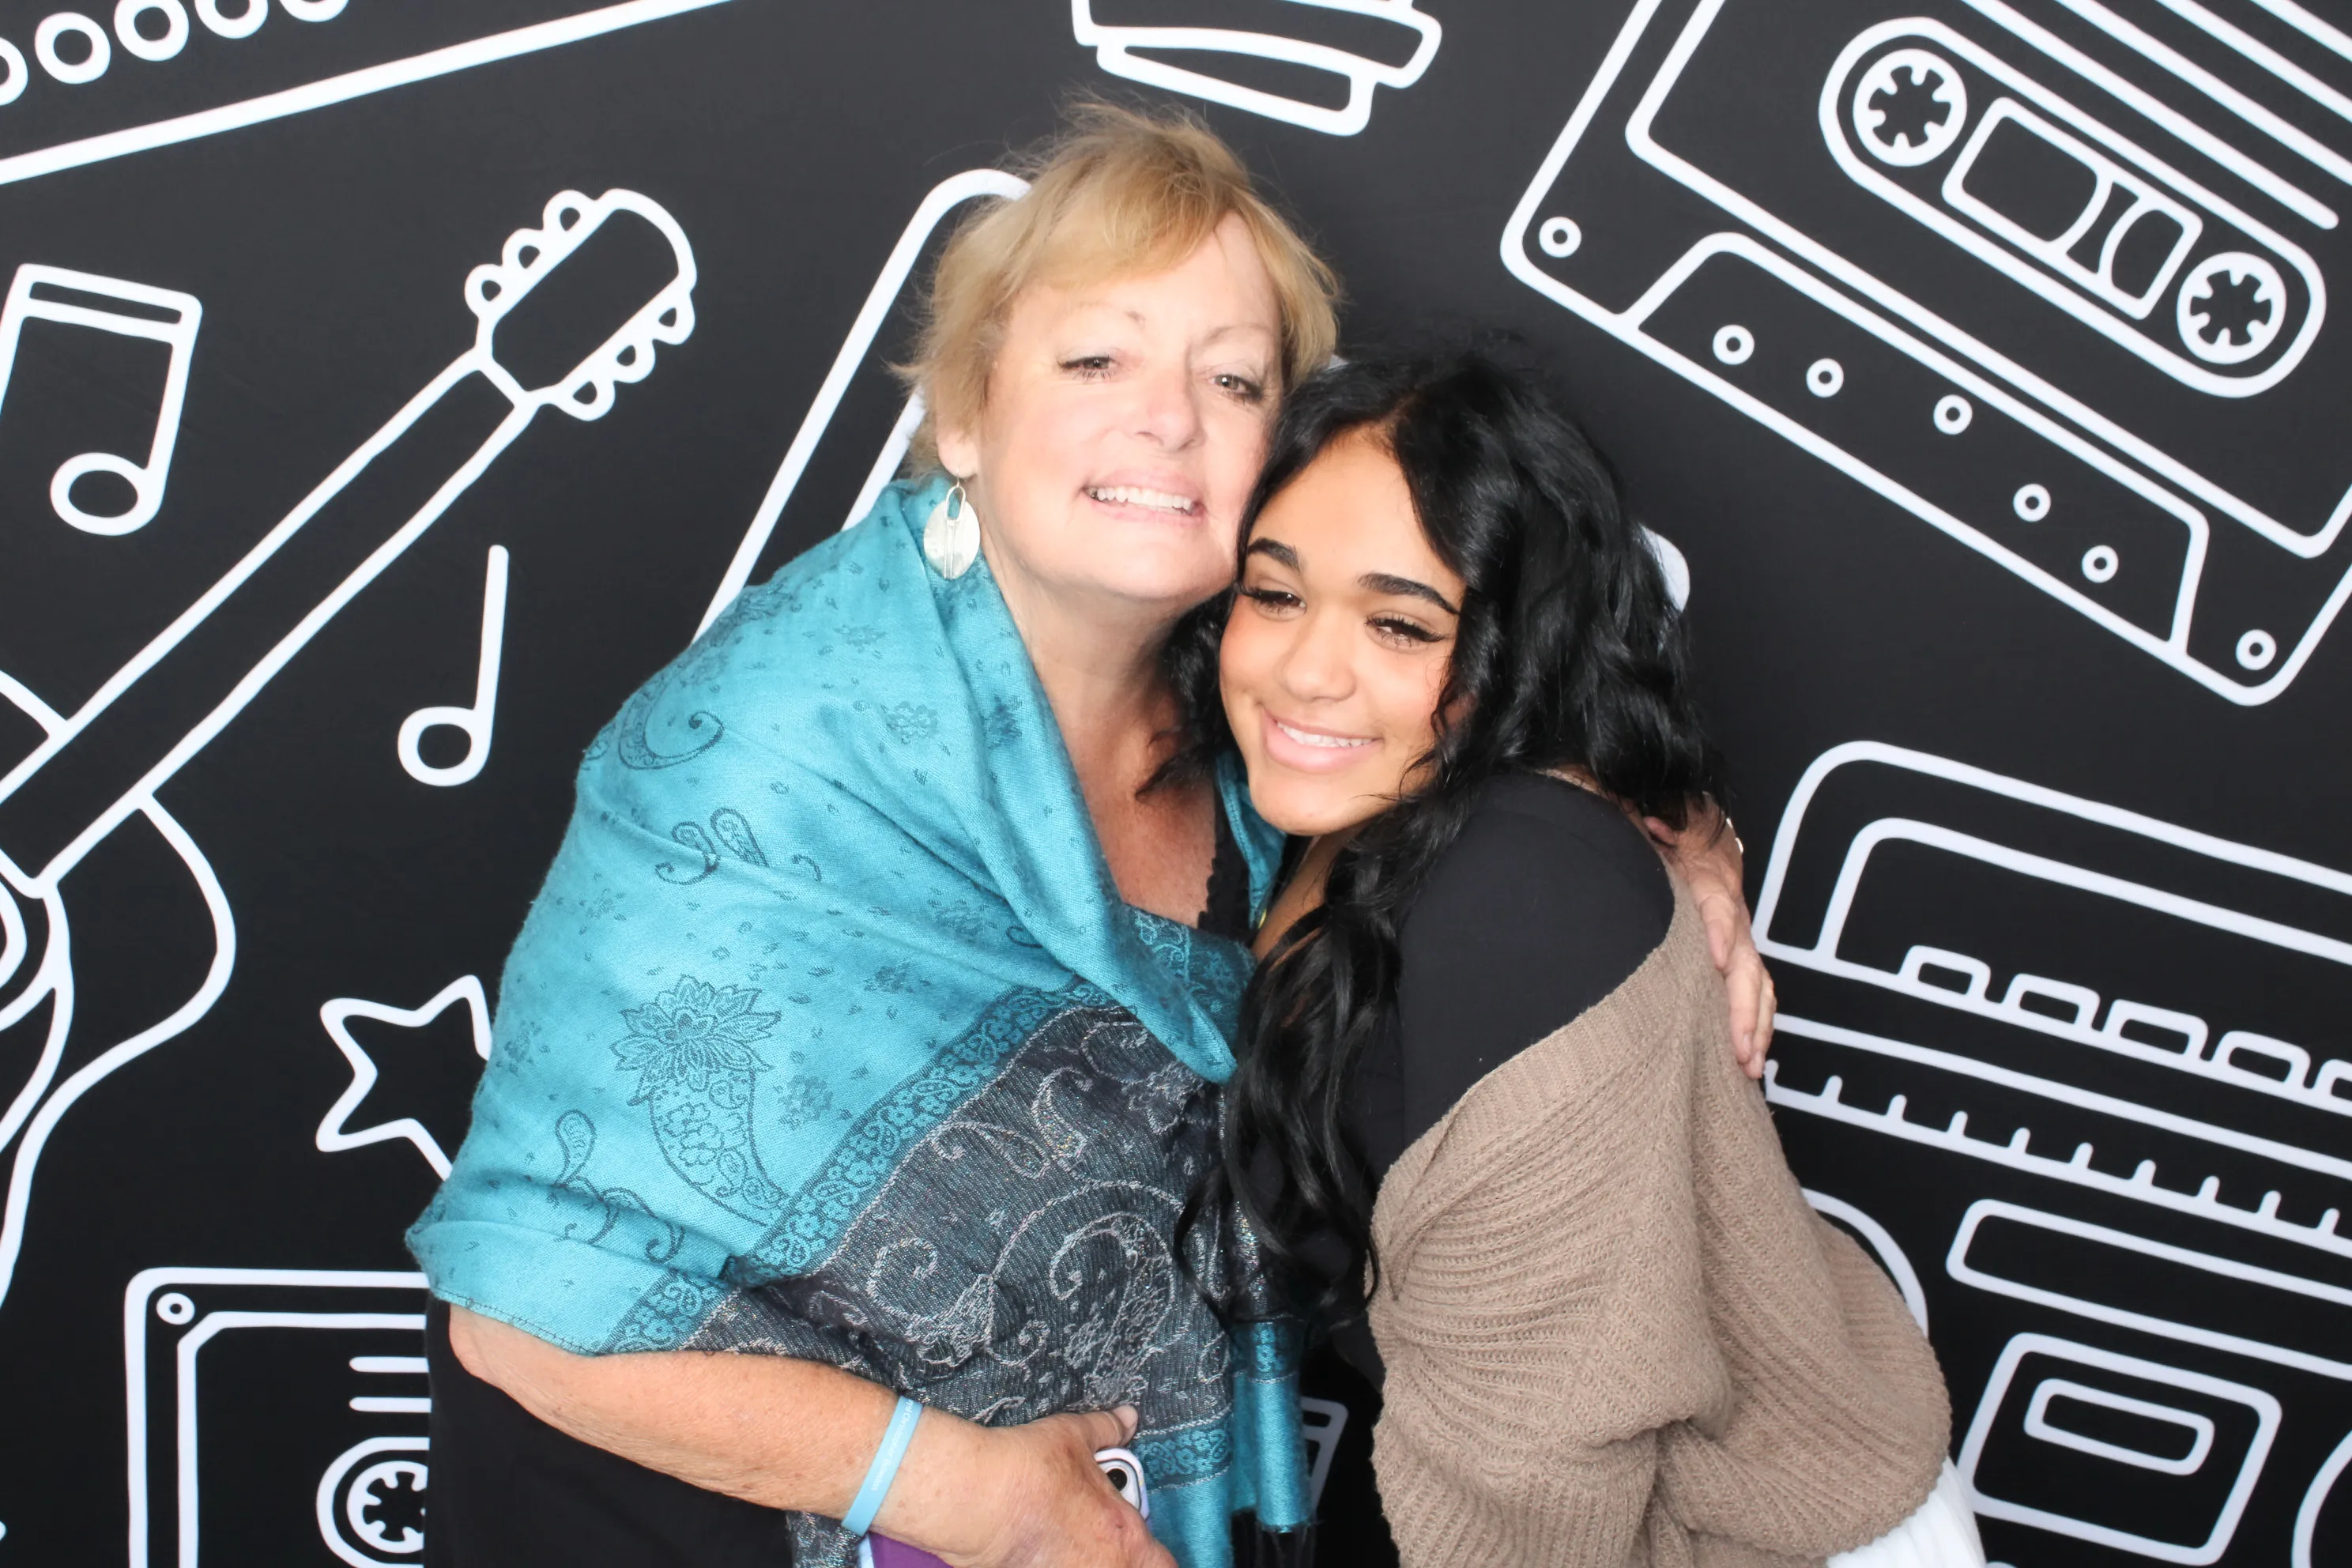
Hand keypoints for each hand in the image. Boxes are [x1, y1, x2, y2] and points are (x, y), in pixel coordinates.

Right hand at [895, 1406, 1170, 1567]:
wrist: (975, 1498)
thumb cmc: (1027, 1471)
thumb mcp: (1074, 1436)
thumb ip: (1108, 1429)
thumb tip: (1127, 1419)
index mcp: (1124, 1533)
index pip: (1163, 1563)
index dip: (1155, 1554)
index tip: (1143, 1543)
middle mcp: (1105, 1566)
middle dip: (1121, 1553)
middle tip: (1098, 1529)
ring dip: (1088, 1558)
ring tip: (1068, 1537)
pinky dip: (1058, 1560)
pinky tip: (1044, 1547)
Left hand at [1645, 809, 1775, 1077]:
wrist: (1704, 837)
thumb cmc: (1675, 839)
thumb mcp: (1664, 827)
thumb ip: (1660, 828)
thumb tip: (1651, 823)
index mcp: (1711, 882)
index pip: (1717, 905)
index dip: (1717, 930)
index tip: (1715, 959)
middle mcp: (1732, 916)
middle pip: (1745, 963)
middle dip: (1743, 1007)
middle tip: (1738, 1047)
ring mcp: (1739, 940)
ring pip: (1759, 986)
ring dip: (1755, 1027)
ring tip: (1748, 1066)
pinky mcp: (1738, 959)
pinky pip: (1757, 995)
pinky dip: (1757, 1027)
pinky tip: (1749, 1060)